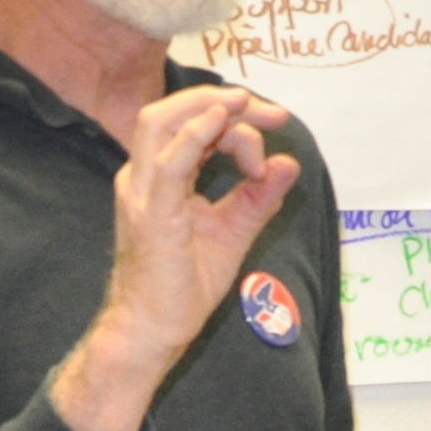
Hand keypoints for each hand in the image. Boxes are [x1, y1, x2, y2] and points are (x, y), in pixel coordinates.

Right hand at [50, 82, 303, 430]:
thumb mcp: (232, 233)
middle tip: (272, 112)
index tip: (275, 123)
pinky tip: (222, 120)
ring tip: (249, 107)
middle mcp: (143, 177)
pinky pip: (168, 159)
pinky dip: (195, 133)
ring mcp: (142, 191)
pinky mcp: (151, 212)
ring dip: (208, 108)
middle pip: (172, 112)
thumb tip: (288, 164)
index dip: (232, 116)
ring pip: (162, 123)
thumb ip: (257, 199)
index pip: (189, 125)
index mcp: (159, 178)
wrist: (153, 328)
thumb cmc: (183, 286)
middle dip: (223, 102)